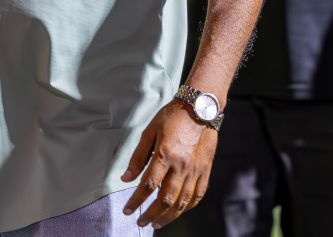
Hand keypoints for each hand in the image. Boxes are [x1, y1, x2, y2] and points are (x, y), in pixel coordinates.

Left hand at [120, 100, 215, 226]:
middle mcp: (182, 167)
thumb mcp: (149, 132)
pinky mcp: (205, 171)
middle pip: (166, 199)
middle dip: (151, 214)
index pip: (148, 186)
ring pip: (182, 202)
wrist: (200, 109)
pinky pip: (197, 196)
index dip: (136, 201)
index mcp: (165, 155)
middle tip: (141, 223)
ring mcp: (196, 171)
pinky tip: (178, 211)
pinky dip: (187, 207)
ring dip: (168, 216)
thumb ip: (138, 157)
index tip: (128, 210)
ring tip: (157, 223)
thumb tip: (126, 178)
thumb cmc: (171, 117)